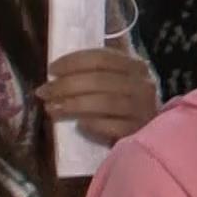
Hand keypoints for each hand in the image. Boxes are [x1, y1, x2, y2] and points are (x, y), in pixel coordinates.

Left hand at [36, 48, 158, 143]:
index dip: (73, 61)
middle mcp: (142, 85)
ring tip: (51, 108)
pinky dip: (93, 124)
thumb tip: (63, 58)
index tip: (51, 69)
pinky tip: (78, 125)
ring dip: (73, 105)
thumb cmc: (125, 104)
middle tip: (44, 92)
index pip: (102, 57)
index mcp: (135, 66)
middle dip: (66, 85)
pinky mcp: (139, 132)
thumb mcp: (117, 80)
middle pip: (99, 79)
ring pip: (105, 102)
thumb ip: (98, 66)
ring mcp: (143, 109)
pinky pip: (112, 126)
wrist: (151, 140)